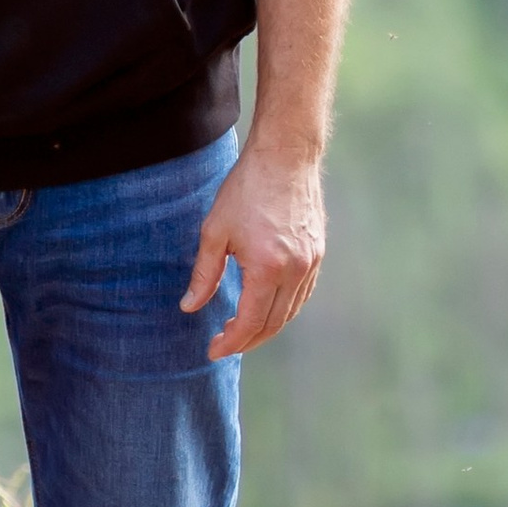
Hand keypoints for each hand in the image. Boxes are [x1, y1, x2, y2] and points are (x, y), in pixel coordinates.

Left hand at [179, 139, 327, 356]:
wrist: (285, 156)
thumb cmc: (246, 189)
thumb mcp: (215, 231)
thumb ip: (204, 274)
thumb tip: (190, 307)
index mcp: (267, 268)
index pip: (250, 322)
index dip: (231, 342)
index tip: (213, 350)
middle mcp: (295, 270)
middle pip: (274, 324)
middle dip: (248, 340)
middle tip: (224, 344)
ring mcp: (311, 262)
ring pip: (291, 311)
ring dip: (267, 327)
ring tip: (242, 330)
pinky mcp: (317, 253)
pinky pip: (302, 294)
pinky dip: (284, 308)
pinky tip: (266, 307)